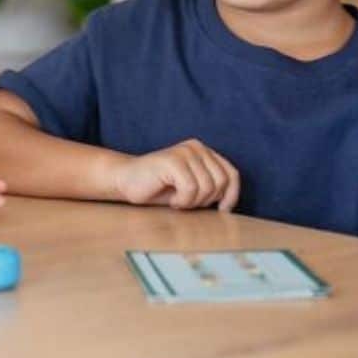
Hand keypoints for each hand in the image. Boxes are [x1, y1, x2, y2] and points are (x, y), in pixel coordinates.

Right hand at [113, 139, 239, 210]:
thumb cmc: (159, 188)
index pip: (231, 174)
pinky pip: (190, 189)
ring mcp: (185, 152)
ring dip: (192, 201)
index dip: (231, 195)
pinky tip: (171, 198)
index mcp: (204, 151)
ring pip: (207, 187)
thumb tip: (230, 203)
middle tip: (187, 201)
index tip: (222, 210)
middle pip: (221, 182)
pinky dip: (182, 200)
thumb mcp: (192, 187)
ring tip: (177, 199)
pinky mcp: (173, 160)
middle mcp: (197, 147)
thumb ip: (210, 187)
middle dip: (206, 200)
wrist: (126, 181)